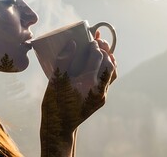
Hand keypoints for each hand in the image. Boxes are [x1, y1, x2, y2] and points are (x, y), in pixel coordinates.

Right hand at [40, 30, 116, 155]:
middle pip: (109, 64)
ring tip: (103, 50)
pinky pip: (107, 81)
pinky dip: (105, 70)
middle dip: (104, 51)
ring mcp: (101, 95)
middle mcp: (99, 88)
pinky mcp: (100, 100)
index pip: (97, 57)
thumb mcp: (56, 80)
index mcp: (88, 82)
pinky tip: (99, 65)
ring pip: (112, 73)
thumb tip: (73, 43)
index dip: (94, 46)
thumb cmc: (54, 102)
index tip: (90, 39)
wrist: (59, 126)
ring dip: (108, 60)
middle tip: (98, 41)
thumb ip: (64, 60)